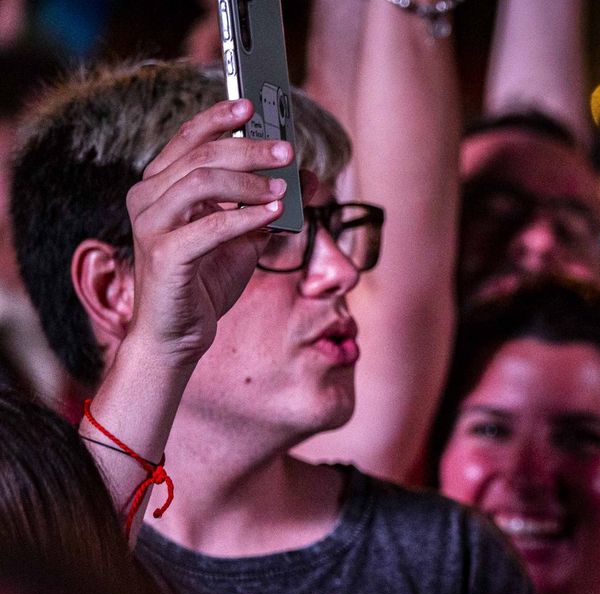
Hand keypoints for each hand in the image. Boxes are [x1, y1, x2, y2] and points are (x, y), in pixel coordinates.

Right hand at [122, 98, 291, 369]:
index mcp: (161, 187)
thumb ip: (266, 207)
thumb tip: (306, 180)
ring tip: (283, 191)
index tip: (251, 106)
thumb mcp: (243, 238)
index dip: (219, 119)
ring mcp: (151, 224)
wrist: (180, 336)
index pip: (188, 140)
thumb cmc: (205, 283)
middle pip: (201, 156)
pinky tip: (274, 214)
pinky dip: (245, 216)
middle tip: (286, 151)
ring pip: (201, 182)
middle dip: (248, 149)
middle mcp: (148, 199)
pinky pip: (209, 225)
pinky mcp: (164, 254)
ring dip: (249, 182)